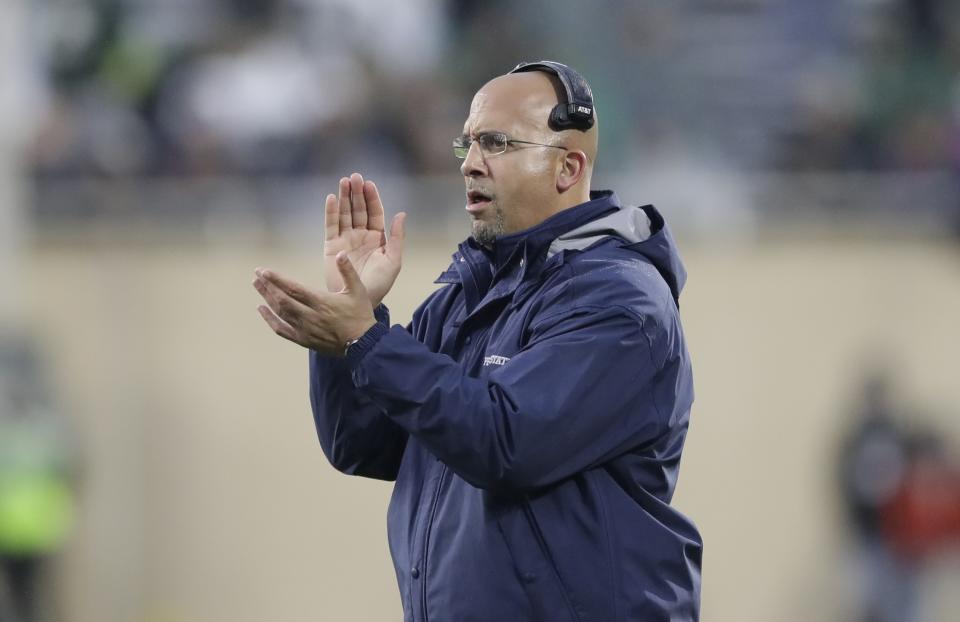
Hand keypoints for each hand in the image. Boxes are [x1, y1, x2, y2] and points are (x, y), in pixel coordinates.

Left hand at [254, 252, 376, 355]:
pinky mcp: (303, 339)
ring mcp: (304, 329)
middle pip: (282, 300)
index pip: (294, 289)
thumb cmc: (360, 315)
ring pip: (280, 312)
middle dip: (267, 286)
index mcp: (321, 302)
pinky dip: (269, 319)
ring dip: (267, 298)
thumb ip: (348, 271)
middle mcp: (309, 315)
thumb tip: (341, 253)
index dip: (277, 280)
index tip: (264, 271)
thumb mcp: (358, 290)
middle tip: (257, 276)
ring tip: (257, 286)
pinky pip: (281, 329)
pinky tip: (261, 310)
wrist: (363, 344)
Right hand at [325, 173, 405, 306]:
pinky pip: (331, 226)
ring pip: (344, 214)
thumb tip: (400, 214)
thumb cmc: (378, 285)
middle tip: (354, 177)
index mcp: (377, 238)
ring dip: (344, 198)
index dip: (372, 198)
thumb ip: (396, 238)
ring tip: (344, 181)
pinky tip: (332, 199)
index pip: (374, 213)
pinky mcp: (331, 247)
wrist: (358, 302)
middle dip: (357, 193)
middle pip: (358, 209)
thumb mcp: (393, 261)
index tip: (369, 184)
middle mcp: (360, 235)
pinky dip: (331, 212)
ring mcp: (345, 240)